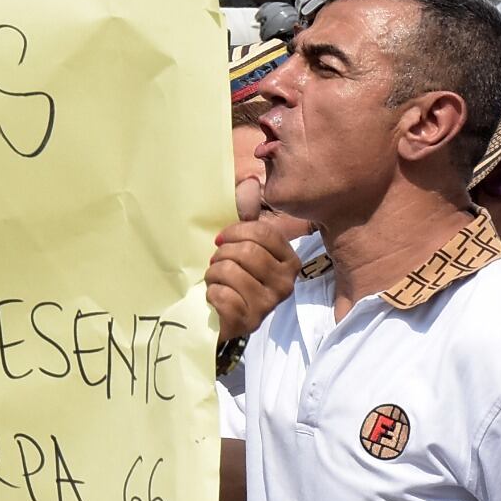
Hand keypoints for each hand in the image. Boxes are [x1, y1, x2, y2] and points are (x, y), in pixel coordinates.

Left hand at [207, 213, 301, 344]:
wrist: (222, 315)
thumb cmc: (231, 274)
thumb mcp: (240, 242)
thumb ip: (246, 212)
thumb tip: (251, 180)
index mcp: (288, 260)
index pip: (264, 233)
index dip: (236, 231)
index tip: (222, 239)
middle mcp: (286, 282)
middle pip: (247, 252)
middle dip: (222, 254)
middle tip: (217, 263)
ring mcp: (270, 303)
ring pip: (231, 271)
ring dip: (214, 274)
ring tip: (217, 280)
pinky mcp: (250, 320)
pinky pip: (223, 296)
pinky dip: (212, 293)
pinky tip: (216, 297)